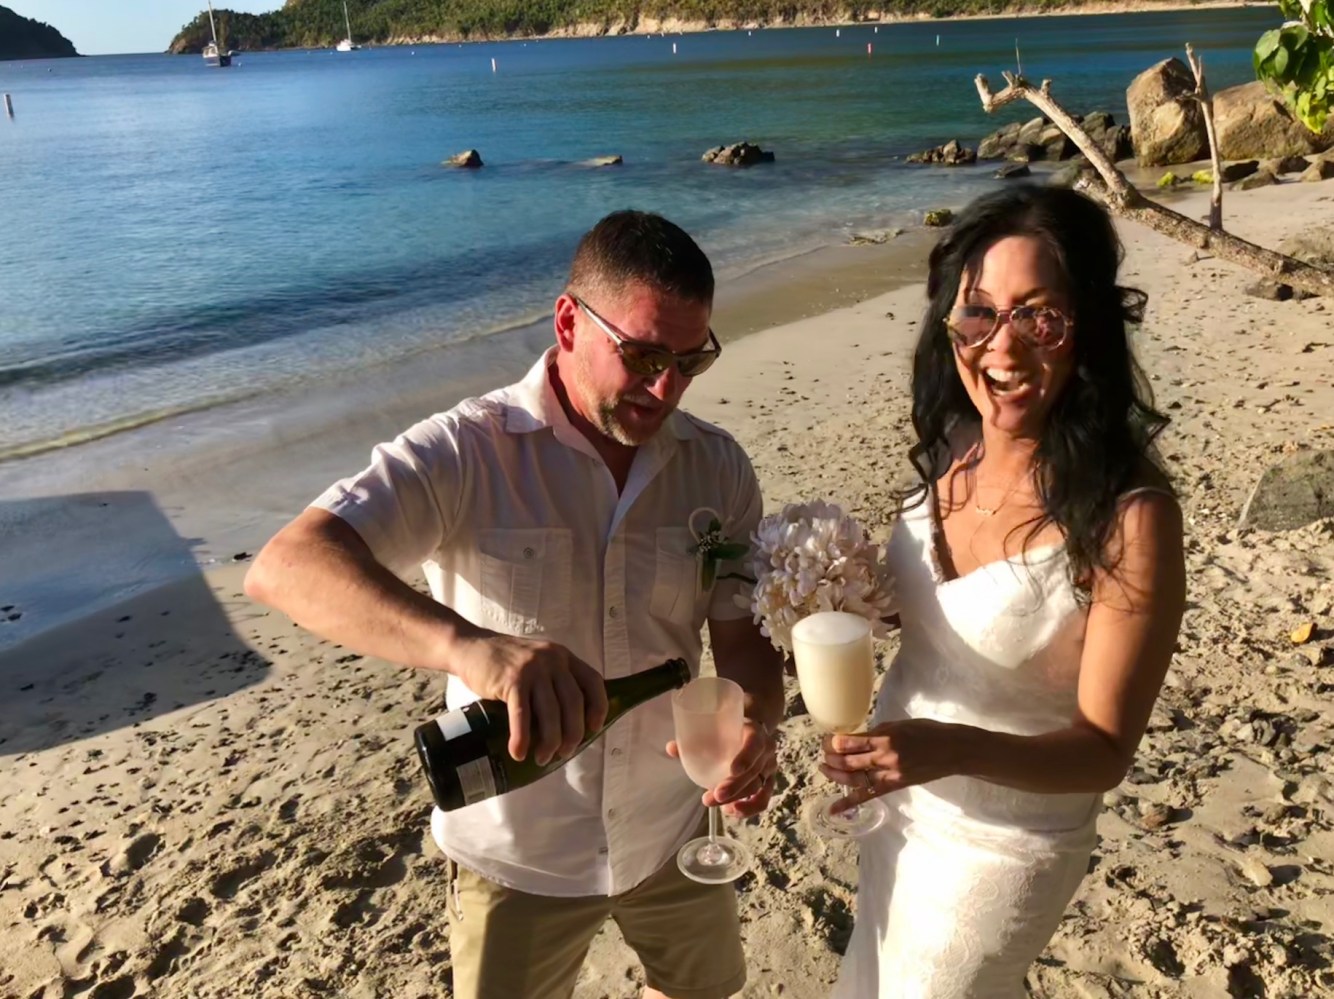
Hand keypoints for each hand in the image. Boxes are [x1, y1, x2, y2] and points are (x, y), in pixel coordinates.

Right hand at [452, 632, 607, 765]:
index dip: (598, 707)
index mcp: (563, 657)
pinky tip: (519, 753)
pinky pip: (522, 715)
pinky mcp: (511, 680)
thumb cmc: (506, 663)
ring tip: (543, 758)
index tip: (593, 728)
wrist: (470, 647)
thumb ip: (555, 681)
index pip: (593, 682)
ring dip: (550, 741)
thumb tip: (569, 724)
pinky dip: (521, 738)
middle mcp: (552, 660)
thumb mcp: (539, 662)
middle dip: (572, 733)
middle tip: (564, 753)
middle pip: (574, 702)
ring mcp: (532, 669)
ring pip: (551, 712)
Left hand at [667, 718, 778, 817]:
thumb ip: (695, 739)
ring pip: (757, 788)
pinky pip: (763, 800)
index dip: (746, 757)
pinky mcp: (768, 782)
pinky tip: (730, 811)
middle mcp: (766, 751)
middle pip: (753, 772)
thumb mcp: (717, 728)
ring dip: (735, 798)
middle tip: (713, 795)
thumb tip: (671, 749)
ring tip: (713, 802)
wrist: (751, 730)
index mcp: (755, 732)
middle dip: (734, 787)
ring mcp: (769, 768)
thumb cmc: (730, 729)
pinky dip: (748, 808)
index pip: (755, 744)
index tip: (733, 770)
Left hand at [819, 719, 957, 809]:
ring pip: (853, 778)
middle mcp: (885, 757)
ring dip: (834, 775)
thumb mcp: (898, 724)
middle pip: (847, 761)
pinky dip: (848, 802)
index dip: (832, 742)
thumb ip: (876, 732)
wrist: (952, 750)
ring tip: (824, 769)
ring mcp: (889, 774)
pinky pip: (868, 796)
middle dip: (830, 757)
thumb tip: (854, 739)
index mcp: (885, 737)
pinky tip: (833, 809)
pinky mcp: (894, 786)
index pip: (849, 742)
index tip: (826, 740)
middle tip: (824, 753)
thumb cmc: (927, 731)